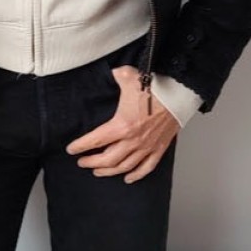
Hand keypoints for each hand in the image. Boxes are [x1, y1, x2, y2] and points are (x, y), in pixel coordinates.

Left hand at [66, 65, 178, 183]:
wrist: (178, 96)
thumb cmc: (155, 87)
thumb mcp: (128, 77)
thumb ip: (114, 75)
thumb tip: (108, 72)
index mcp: (122, 125)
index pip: (96, 140)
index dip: (81, 146)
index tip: (71, 149)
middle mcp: (133, 140)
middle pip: (107, 159)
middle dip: (92, 162)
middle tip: (82, 162)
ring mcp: (146, 147)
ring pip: (124, 167)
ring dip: (109, 171)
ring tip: (98, 171)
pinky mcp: (158, 149)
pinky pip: (146, 168)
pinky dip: (136, 175)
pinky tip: (127, 178)